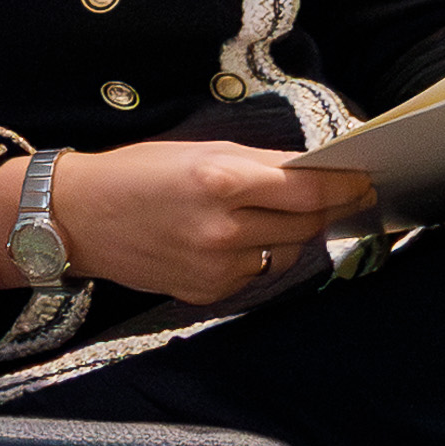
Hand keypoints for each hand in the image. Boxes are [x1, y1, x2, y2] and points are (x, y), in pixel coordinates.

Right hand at [0, 139, 380, 301]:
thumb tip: (313, 171)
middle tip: (350, 193)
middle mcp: (223, 229)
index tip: (367, 176)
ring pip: (288, 253)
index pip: (308, 187)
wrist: (78, 219)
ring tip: (292, 213)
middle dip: (331, 207)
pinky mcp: (209, 293)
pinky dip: (263, 254)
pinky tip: (246, 238)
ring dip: (299, 233)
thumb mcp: (198, 151)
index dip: (345, 183)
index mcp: (220, 180)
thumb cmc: (137, 172)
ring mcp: (217, 267)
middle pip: (307, 223)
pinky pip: (257, 273)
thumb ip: (258, 163)